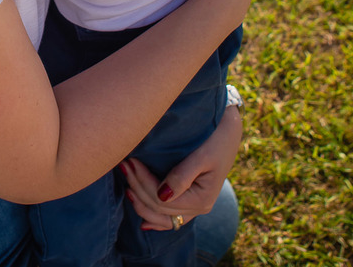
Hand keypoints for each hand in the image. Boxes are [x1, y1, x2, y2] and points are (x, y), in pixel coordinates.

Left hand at [122, 106, 241, 230]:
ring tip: (125, 183)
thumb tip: (162, 196)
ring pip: (160, 215)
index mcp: (201, 200)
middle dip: (137, 186)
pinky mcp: (190, 200)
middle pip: (158, 207)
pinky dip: (154, 218)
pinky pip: (170, 217)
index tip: (130, 161)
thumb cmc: (217, 138)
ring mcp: (194, 207)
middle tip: (123, 164)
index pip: (161, 200)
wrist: (229, 130)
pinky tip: (143, 222)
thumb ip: (182, 176)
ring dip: (140, 200)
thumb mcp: (203, 156)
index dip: (142, 182)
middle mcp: (198, 208)